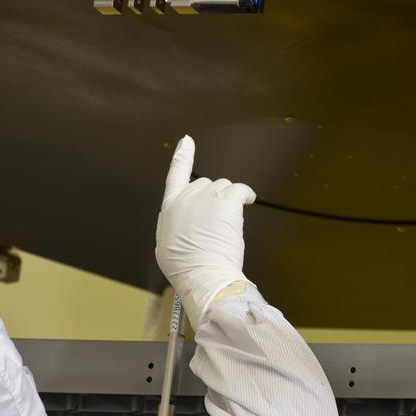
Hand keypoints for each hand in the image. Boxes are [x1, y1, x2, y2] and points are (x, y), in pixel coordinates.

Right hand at [156, 136, 255, 330]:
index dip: (182, 157)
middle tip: (217, 224)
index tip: (187, 141)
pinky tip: (249, 202)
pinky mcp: (225, 201)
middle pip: (204, 184)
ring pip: (224, 187)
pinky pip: (240, 190)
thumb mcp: (167, 245)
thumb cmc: (185, 267)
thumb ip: (173, 225)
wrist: (202, 274)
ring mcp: (206, 197)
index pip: (175, 175)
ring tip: (228, 226)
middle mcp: (186, 197)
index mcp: (170, 208)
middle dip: (213, 199)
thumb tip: (182, 220)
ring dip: (229, 201)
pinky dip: (247, 195)